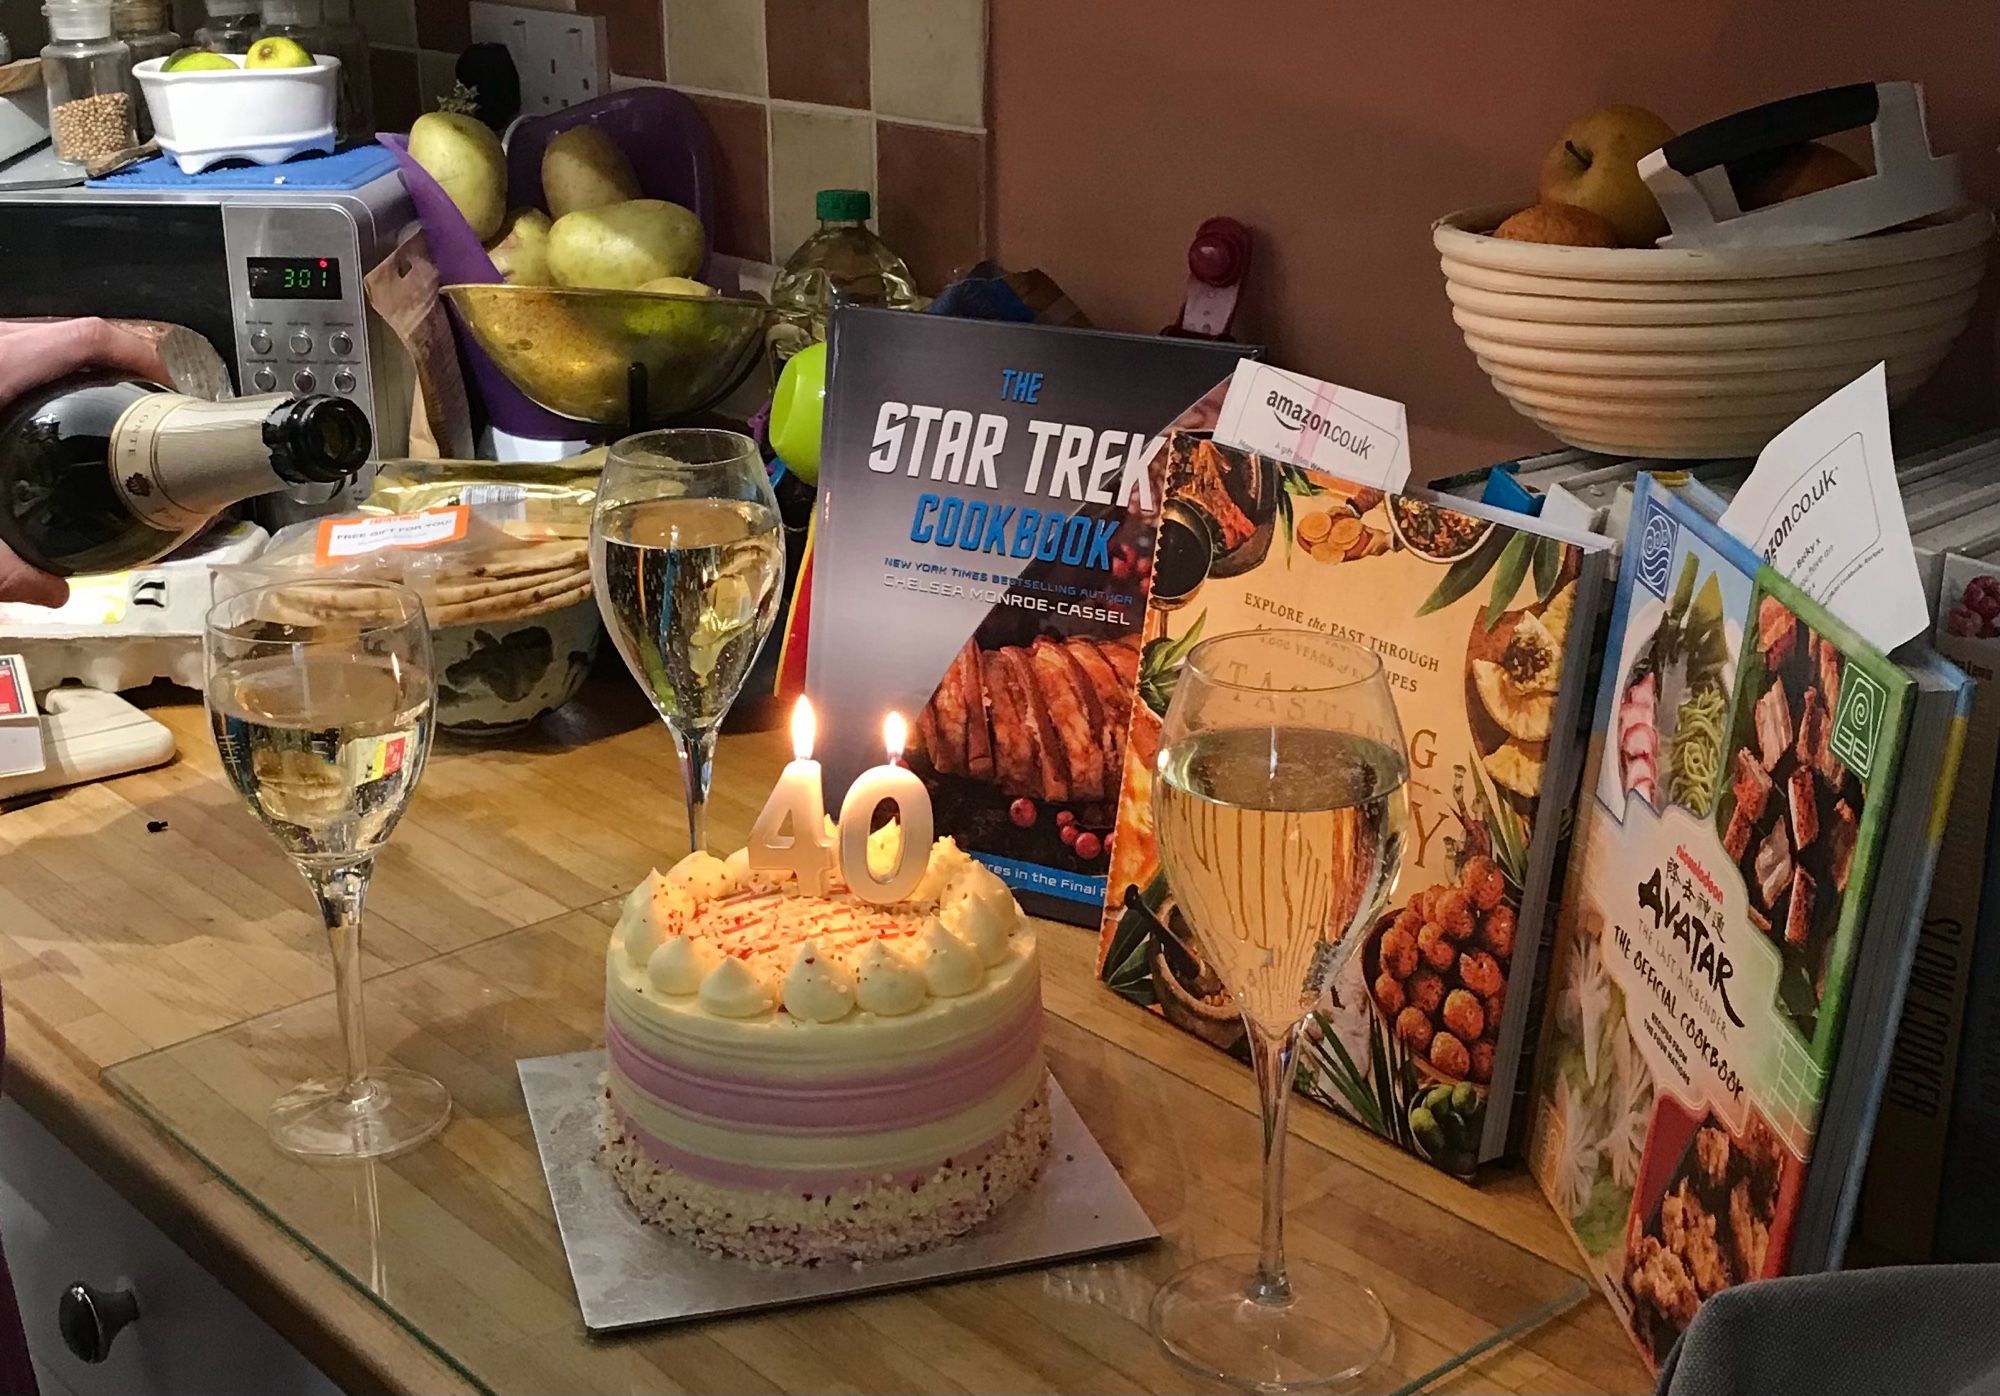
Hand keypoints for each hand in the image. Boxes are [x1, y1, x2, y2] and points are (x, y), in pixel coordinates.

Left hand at [0, 318, 170, 606]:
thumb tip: (49, 591)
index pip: (89, 337)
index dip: (141, 354)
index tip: (168, 385)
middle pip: (68, 339)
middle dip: (113, 373)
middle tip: (140, 416)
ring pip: (32, 347)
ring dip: (69, 378)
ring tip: (92, 423)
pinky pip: (6, 362)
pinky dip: (30, 386)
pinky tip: (27, 430)